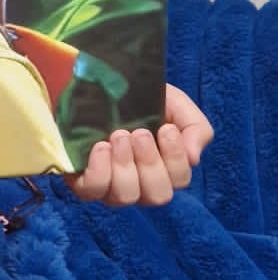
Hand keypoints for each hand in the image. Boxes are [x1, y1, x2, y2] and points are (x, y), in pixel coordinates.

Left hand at [65, 84, 213, 207]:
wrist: (96, 82)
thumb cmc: (139, 98)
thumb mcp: (176, 104)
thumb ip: (196, 128)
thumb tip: (193, 158)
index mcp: (164, 169)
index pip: (179, 180)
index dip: (175, 158)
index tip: (166, 128)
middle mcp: (140, 184)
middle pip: (157, 195)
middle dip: (150, 162)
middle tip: (139, 133)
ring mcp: (111, 187)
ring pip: (126, 196)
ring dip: (125, 164)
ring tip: (118, 135)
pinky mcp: (83, 182)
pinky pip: (93, 191)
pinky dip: (100, 170)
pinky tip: (101, 147)